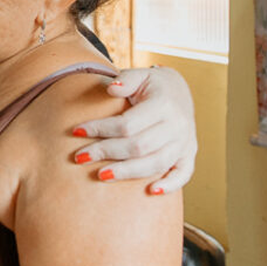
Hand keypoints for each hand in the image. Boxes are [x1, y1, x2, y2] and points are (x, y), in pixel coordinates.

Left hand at [72, 66, 196, 193]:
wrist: (179, 91)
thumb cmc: (152, 85)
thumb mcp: (140, 74)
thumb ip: (126, 79)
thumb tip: (111, 89)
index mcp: (164, 104)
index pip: (128, 124)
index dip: (100, 129)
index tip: (77, 131)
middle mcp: (178, 125)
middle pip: (138, 146)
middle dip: (106, 152)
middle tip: (80, 157)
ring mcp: (185, 142)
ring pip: (155, 163)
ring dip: (127, 172)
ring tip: (101, 175)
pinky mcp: (189, 155)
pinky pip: (183, 174)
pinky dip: (170, 185)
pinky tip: (150, 191)